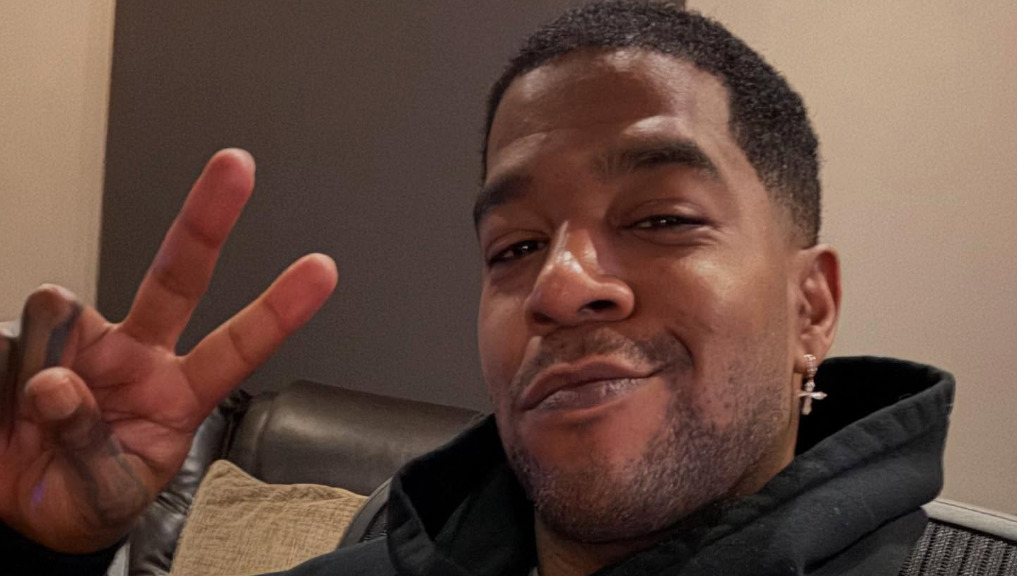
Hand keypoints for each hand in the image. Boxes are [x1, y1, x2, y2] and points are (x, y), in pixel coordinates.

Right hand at [0, 149, 337, 552]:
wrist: (16, 508)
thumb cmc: (78, 500)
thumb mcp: (103, 494)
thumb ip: (87, 444)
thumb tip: (58, 384)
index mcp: (177, 395)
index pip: (237, 347)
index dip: (280, 309)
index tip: (322, 270)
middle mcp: (136, 355)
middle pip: (178, 276)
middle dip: (207, 219)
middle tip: (237, 166)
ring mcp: (81, 343)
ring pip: (65, 311)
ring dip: (45, 353)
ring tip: (31, 408)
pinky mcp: (28, 340)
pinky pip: (16, 336)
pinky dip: (10, 366)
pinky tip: (11, 396)